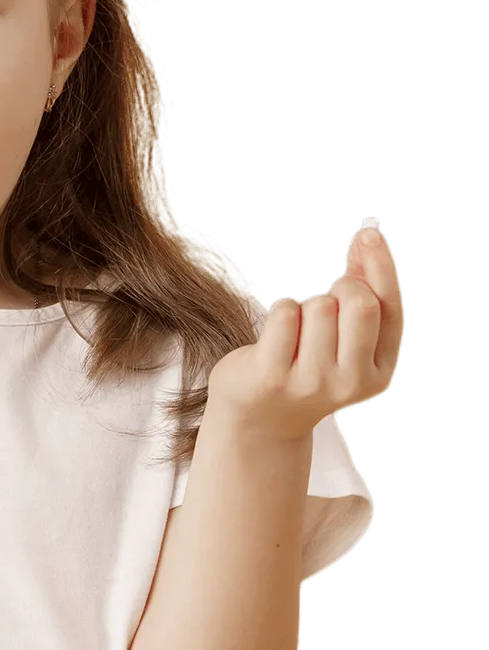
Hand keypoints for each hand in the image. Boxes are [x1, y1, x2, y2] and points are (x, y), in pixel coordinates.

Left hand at [206, 221, 403, 442]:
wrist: (260, 416)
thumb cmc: (306, 363)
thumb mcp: (344, 337)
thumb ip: (362, 290)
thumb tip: (369, 238)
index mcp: (378, 372)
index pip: (390, 309)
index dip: (381, 266)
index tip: (369, 233)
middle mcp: (351, 381)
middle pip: (359, 303)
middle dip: (341, 287)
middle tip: (325, 303)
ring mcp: (312, 382)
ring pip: (319, 306)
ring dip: (305, 306)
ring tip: (297, 333)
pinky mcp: (274, 375)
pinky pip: (285, 313)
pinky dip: (280, 311)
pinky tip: (276, 337)